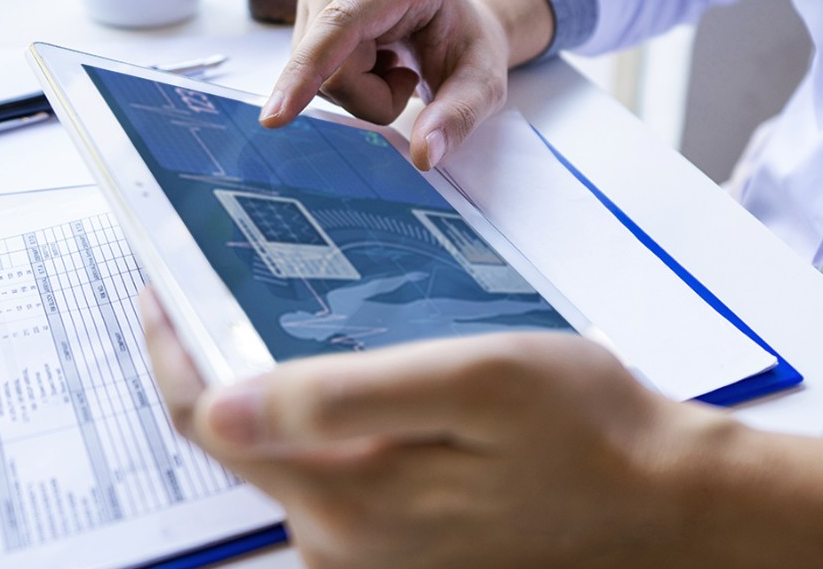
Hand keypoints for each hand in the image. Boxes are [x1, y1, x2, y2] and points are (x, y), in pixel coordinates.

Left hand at [140, 288, 822, 567]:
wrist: (664, 502)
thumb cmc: (587, 430)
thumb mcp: (470, 384)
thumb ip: (341, 398)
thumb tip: (221, 405)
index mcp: (348, 501)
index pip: (210, 420)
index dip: (173, 346)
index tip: (159, 281)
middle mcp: (343, 543)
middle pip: (237, 439)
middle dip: (211, 358)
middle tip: (210, 280)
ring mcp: (370, 552)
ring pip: (281, 454)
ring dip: (265, 385)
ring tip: (275, 309)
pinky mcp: (398, 547)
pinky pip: (328, 472)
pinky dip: (315, 416)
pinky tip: (346, 370)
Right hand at [259, 0, 550, 170]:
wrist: (459, 19)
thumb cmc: (469, 48)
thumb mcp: (484, 85)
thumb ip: (458, 117)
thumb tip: (424, 156)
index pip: (342, 24)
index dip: (308, 70)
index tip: (276, 116)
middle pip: (329, 61)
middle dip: (365, 96)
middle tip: (407, 82)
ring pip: (314, 68)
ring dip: (355, 88)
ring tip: (392, 65)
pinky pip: (307, 63)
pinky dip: (341, 77)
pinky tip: (371, 58)